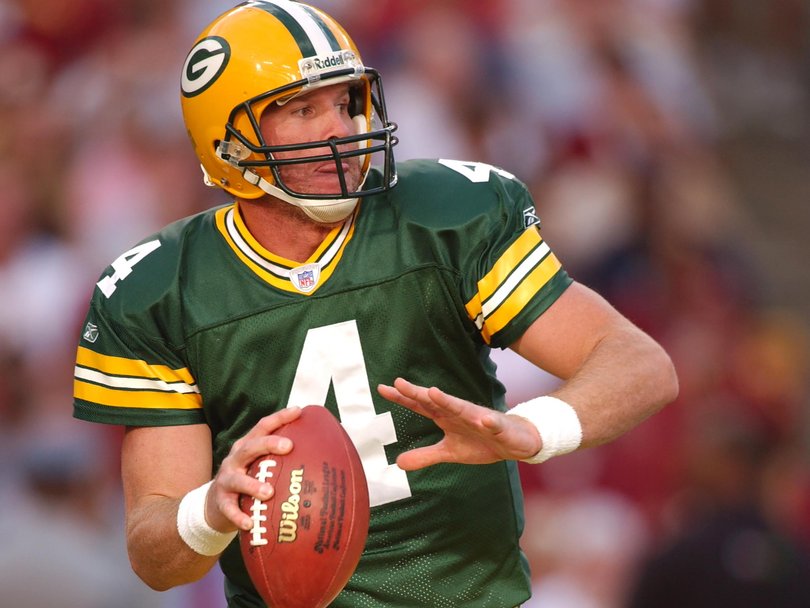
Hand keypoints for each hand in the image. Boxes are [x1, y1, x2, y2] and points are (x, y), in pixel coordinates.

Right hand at [205, 406, 302, 531]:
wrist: (215, 504)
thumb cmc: (248, 480)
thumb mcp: (259, 464)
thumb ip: (281, 459)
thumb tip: (319, 453)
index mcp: (247, 446)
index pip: (263, 427)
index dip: (280, 417)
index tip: (298, 411)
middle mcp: (235, 459)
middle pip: (250, 447)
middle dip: (268, 444)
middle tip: (288, 446)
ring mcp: (226, 480)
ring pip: (238, 480)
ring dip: (253, 485)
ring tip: (269, 493)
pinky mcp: (221, 501)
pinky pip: (229, 509)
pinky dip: (239, 517)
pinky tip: (250, 523)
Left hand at [377, 378, 541, 469]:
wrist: (514, 442)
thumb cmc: (481, 442)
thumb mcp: (449, 452)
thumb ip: (425, 455)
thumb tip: (398, 463)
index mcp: (446, 418)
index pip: (420, 405)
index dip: (402, 398)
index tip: (383, 388)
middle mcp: (459, 413)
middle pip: (435, 401)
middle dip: (418, 393)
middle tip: (399, 383)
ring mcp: (478, 418)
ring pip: (461, 408)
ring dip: (448, 401)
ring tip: (433, 392)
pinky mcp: (498, 427)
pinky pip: (493, 424)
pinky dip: (489, 421)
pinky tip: (484, 419)